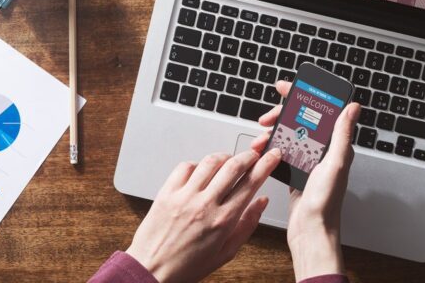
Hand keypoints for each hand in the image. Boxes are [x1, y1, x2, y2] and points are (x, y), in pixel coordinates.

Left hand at [125, 146, 281, 282]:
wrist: (151, 271)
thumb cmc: (187, 266)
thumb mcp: (226, 252)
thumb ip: (247, 224)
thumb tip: (262, 202)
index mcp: (223, 220)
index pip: (251, 183)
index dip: (266, 164)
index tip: (272, 155)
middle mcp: (205, 205)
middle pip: (234, 166)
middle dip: (249, 155)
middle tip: (254, 154)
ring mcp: (185, 196)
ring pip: (211, 161)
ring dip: (225, 156)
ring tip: (229, 161)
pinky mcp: (167, 192)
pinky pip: (186, 166)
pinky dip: (198, 164)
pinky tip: (201, 172)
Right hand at [253, 81, 360, 280]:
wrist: (311, 232)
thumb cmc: (326, 203)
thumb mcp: (336, 163)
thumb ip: (342, 134)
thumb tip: (353, 107)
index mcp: (335, 146)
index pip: (320, 112)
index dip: (303, 97)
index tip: (286, 88)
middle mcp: (323, 152)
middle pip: (299, 121)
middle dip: (280, 116)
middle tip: (266, 117)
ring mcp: (308, 162)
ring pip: (287, 136)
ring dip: (272, 134)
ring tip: (260, 139)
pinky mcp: (296, 173)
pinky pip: (281, 154)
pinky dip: (270, 150)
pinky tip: (261, 151)